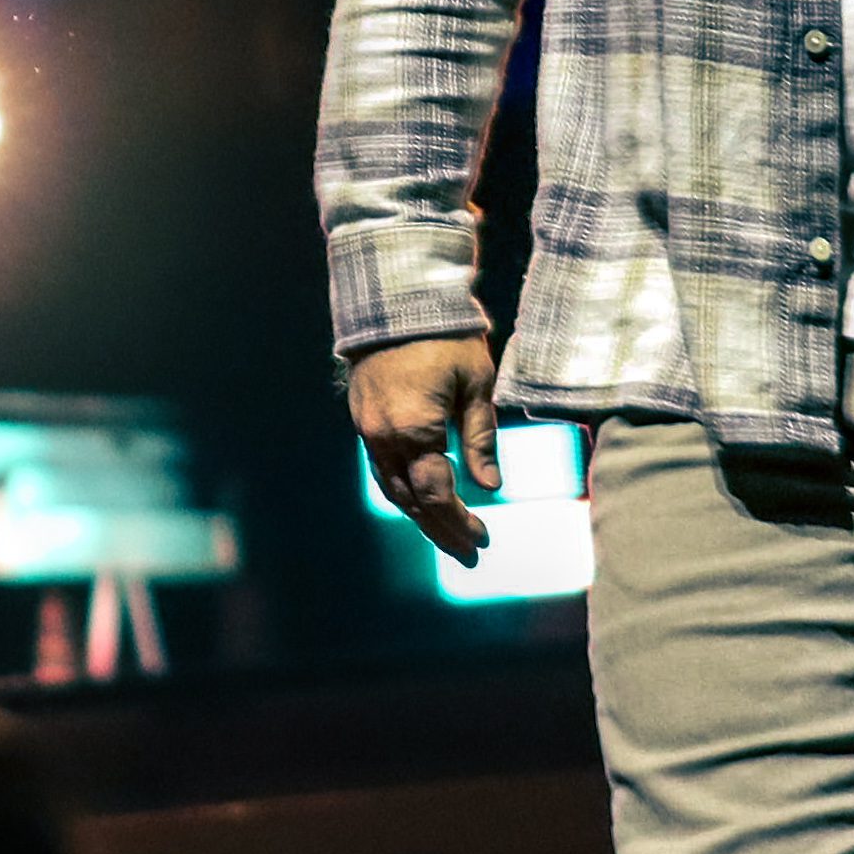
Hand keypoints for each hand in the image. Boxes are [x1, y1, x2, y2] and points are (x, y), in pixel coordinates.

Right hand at [347, 332, 501, 562]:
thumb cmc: (447, 338)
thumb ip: (480, 439)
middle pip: (410, 500)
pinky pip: (382, 467)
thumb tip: (490, 486)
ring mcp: (368, 429)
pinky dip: (403, 490)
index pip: (436, 493)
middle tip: (469, 554)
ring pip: (391, 487)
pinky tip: (422, 499)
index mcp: (415, 429)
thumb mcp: (477, 385)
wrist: (398, 300)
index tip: (483, 540)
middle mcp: (384, 436)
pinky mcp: (364, 419)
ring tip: (448, 535)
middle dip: (440, 529)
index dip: (460, 522)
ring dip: (420, 515)